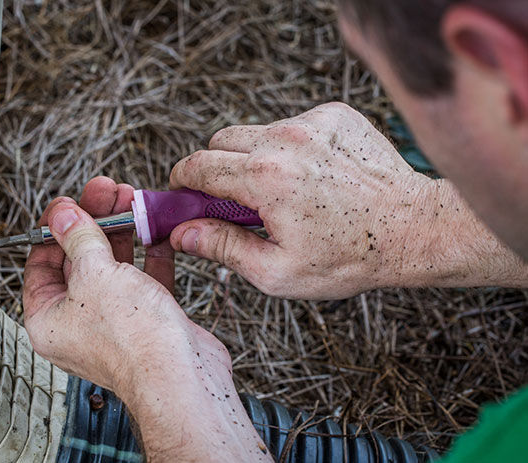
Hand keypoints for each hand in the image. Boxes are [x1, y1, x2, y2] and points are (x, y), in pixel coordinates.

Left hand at [23, 176, 184, 390]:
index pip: (40, 265)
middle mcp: (78, 323)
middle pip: (78, 260)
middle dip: (94, 222)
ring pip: (112, 267)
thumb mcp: (94, 274)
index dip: (54, 229)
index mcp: (49, 320)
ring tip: (132, 201)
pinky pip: (143, 279)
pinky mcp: (146, 319)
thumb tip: (63, 215)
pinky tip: (155, 232)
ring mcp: (113, 321)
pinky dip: (149, 255)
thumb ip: (79, 239)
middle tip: (106, 193)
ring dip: (122, 233)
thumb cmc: (132, 340)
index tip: (69, 204)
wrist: (181, 374)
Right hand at [169, 102, 527, 298]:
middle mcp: (285, 140)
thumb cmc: (351, 258)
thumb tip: (182, 233)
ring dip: (252, 158)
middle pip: (220, 141)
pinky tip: (309, 176)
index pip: (198, 165)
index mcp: (265, 178)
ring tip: (278, 192)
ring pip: (255, 131)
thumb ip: (222, 247)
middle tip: (231, 201)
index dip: (182, 182)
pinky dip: (287, 148)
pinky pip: (290, 126)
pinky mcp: (334, 115)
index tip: (182, 194)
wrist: (414, 230)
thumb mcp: (277, 271)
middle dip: (215, 169)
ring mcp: (312, 123)